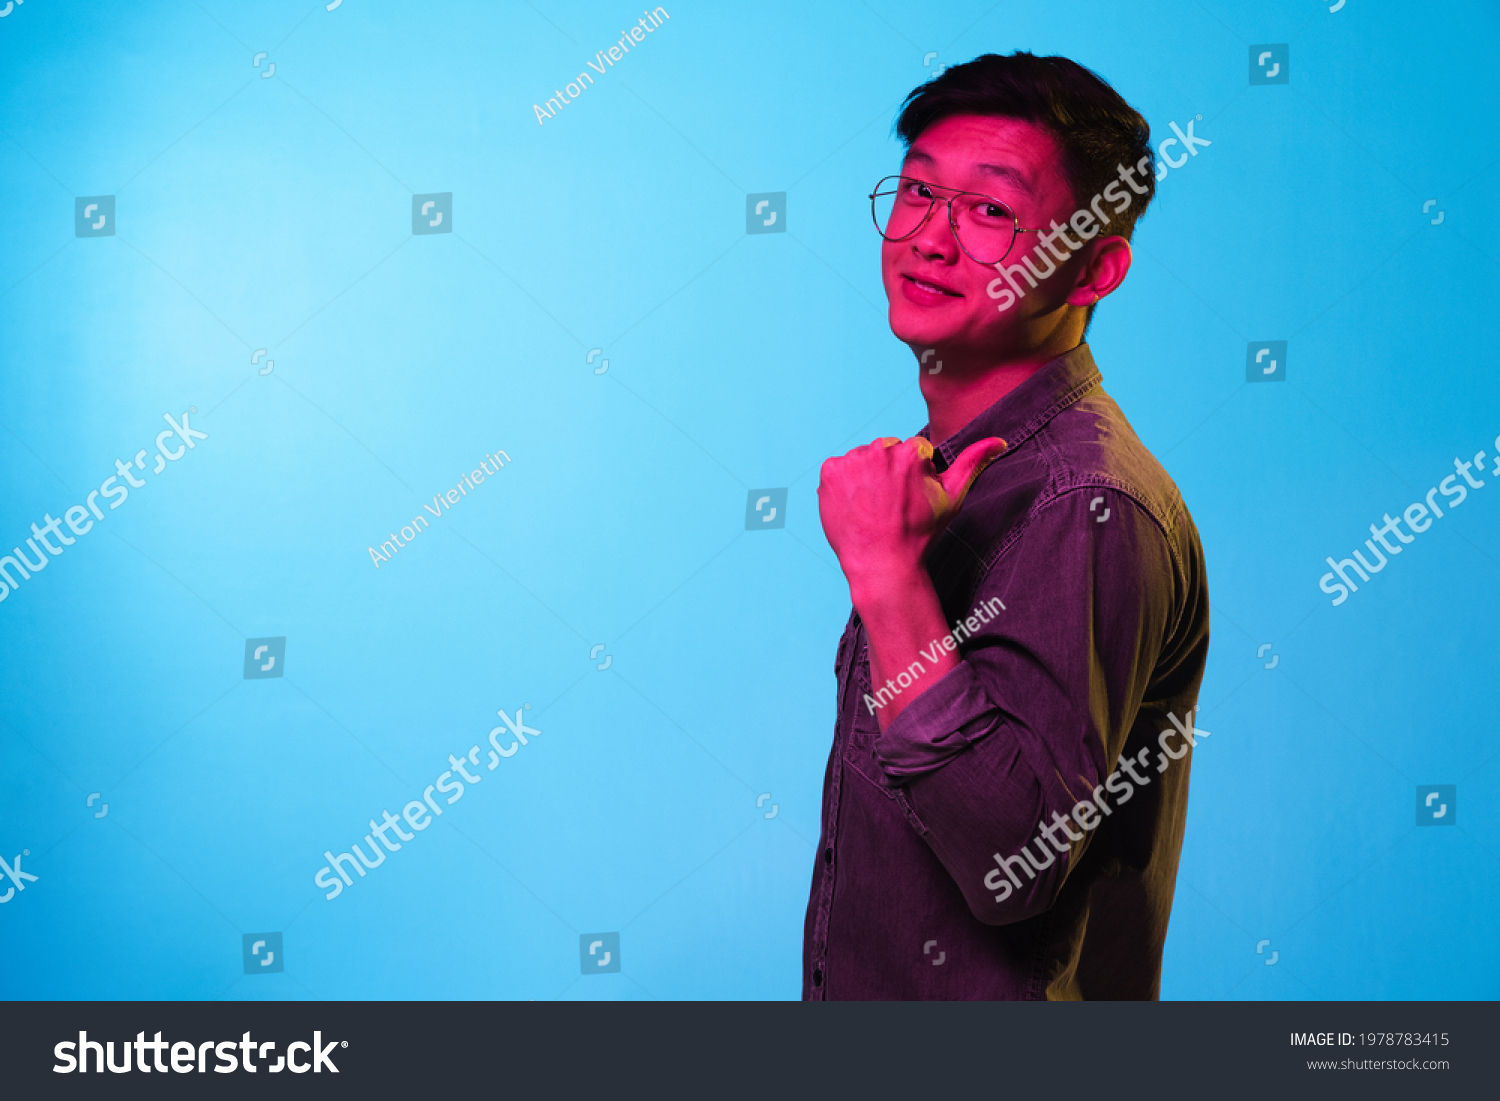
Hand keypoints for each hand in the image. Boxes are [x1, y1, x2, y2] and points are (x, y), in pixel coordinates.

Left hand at [817, 434, 1005, 600]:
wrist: (881, 562)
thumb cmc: (919, 532)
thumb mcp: (952, 497)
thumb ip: (973, 462)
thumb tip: (999, 441)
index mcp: (911, 451)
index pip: (911, 451)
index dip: (912, 476)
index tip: (908, 498)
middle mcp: (880, 449)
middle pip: (886, 452)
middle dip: (888, 472)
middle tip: (890, 504)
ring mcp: (852, 460)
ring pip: (862, 459)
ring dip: (865, 476)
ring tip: (872, 506)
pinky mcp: (829, 471)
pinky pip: (838, 468)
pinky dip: (843, 483)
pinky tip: (854, 504)